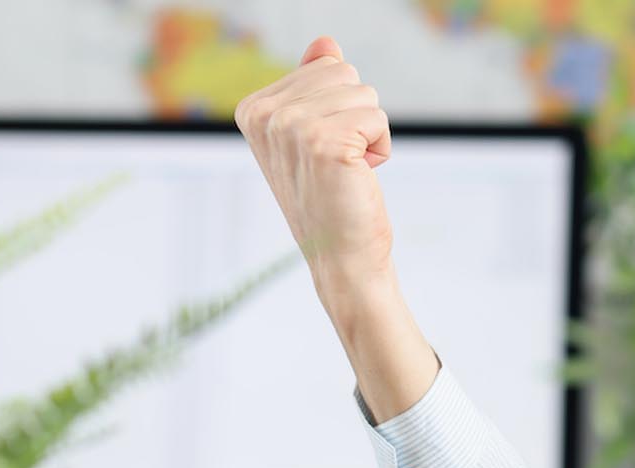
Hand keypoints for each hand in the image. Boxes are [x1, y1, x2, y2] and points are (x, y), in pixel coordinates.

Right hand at [235, 36, 393, 288]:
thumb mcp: (316, 133)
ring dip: (370, 132)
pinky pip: (377, 119)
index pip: (325, 65)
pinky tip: (359, 175)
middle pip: (345, 72)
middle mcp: (265, 114)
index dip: (340, 107)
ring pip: (365, 93)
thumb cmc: (332, 195)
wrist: (340, 255)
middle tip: (339, 159)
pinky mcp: (324, 143)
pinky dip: (380, 148)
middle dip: (358, 114)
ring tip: (348, 169)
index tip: (322, 148)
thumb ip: (316, 85)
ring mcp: (292, 127)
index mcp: (254, 108)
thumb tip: (326, 44)